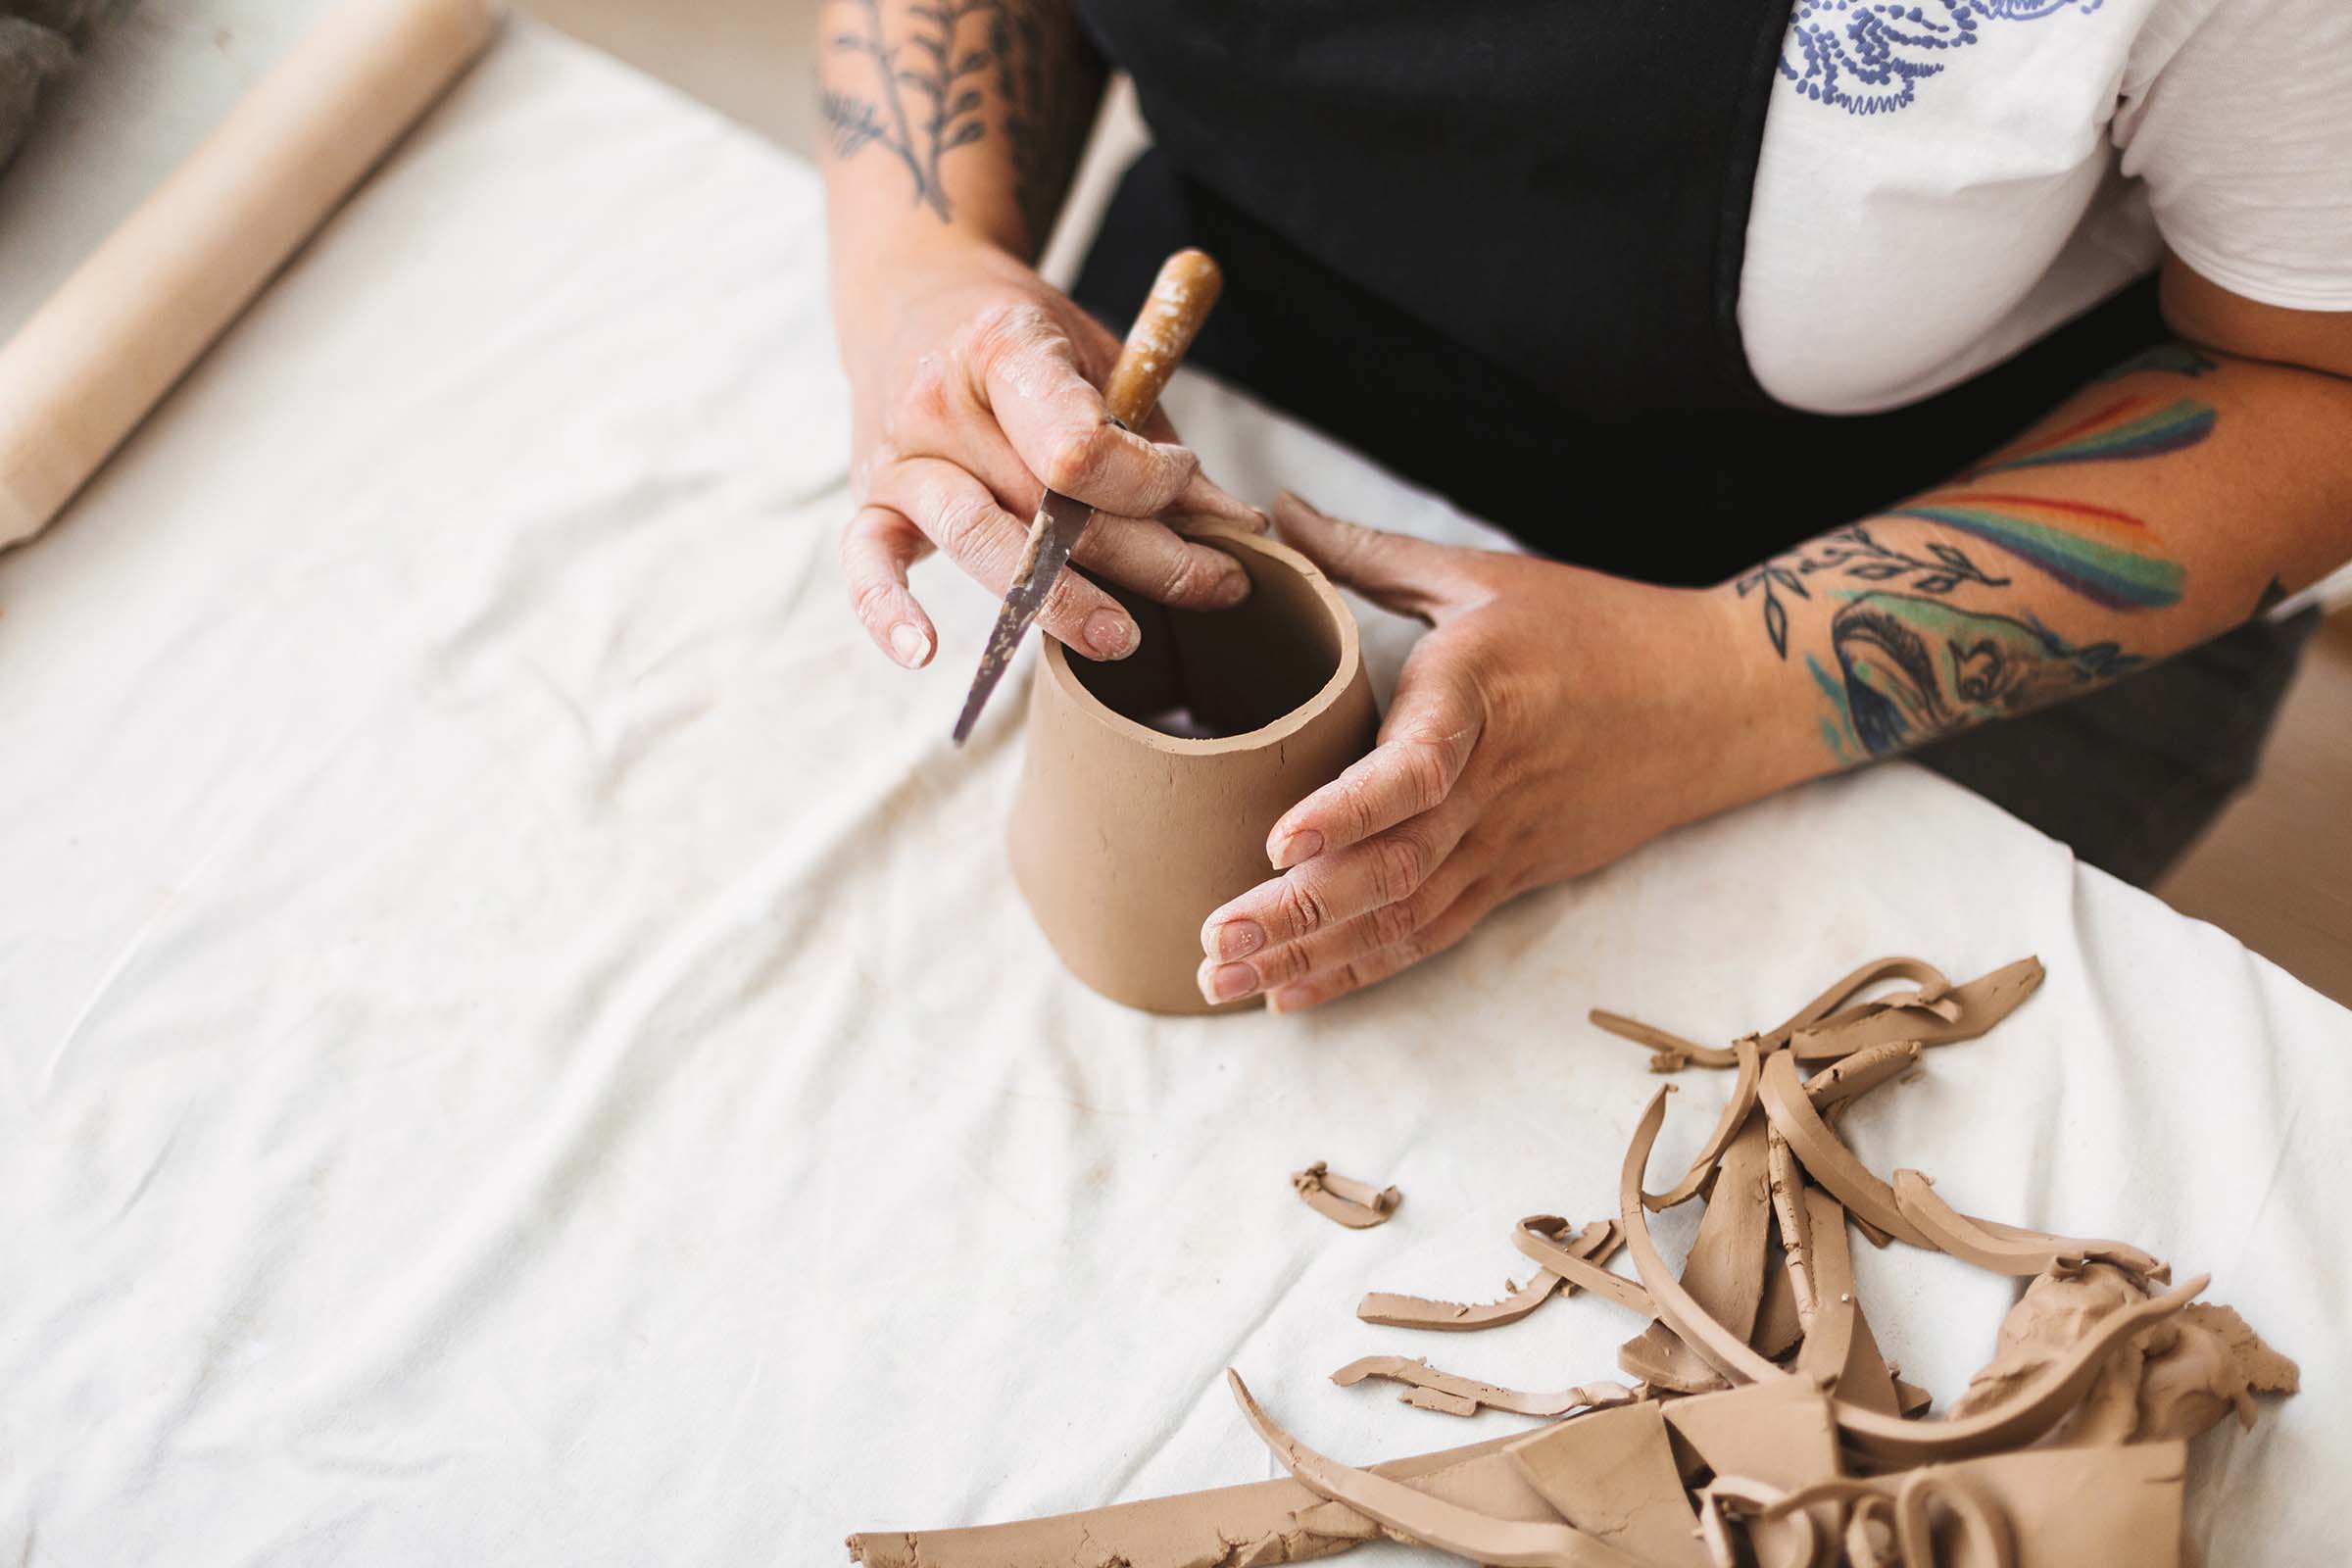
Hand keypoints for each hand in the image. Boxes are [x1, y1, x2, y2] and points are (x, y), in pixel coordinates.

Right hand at [833, 236, 1265, 668]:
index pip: (1078, 443)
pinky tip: (924, 653)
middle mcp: (941, 402)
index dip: (1149, 480)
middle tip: (1216, 585)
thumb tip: (1232, 520)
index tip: (1191, 480)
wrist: (910, 296)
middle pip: (1047, 507)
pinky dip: (887, 611)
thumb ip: (1152, 439)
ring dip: (1058, 601)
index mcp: (1004, 347)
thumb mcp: (1098, 357)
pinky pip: (867, 562)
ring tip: (1124, 638)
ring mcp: (901, 455)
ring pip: (980, 541)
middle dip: (1145, 556)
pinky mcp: (871, 498)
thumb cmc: (1022, 335)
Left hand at [1194, 494, 1803, 1011]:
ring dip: (1312, 954)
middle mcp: (1491, 782)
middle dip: (1298, 911)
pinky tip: (1290, 993)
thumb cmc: (1593, 625)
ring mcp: (1504, 841)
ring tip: (1226, 979)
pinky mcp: (1514, 877)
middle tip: (1214, 940)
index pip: (1415, 767)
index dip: (1346, 810)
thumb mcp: (1482, 574)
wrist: (1718, 700)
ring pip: (1402, 915)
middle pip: (1393, 864)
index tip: (1275, 839)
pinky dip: (1360, 969)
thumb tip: (1274, 512)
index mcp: (1479, 693)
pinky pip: (1430, 935)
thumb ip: (1369, 554)